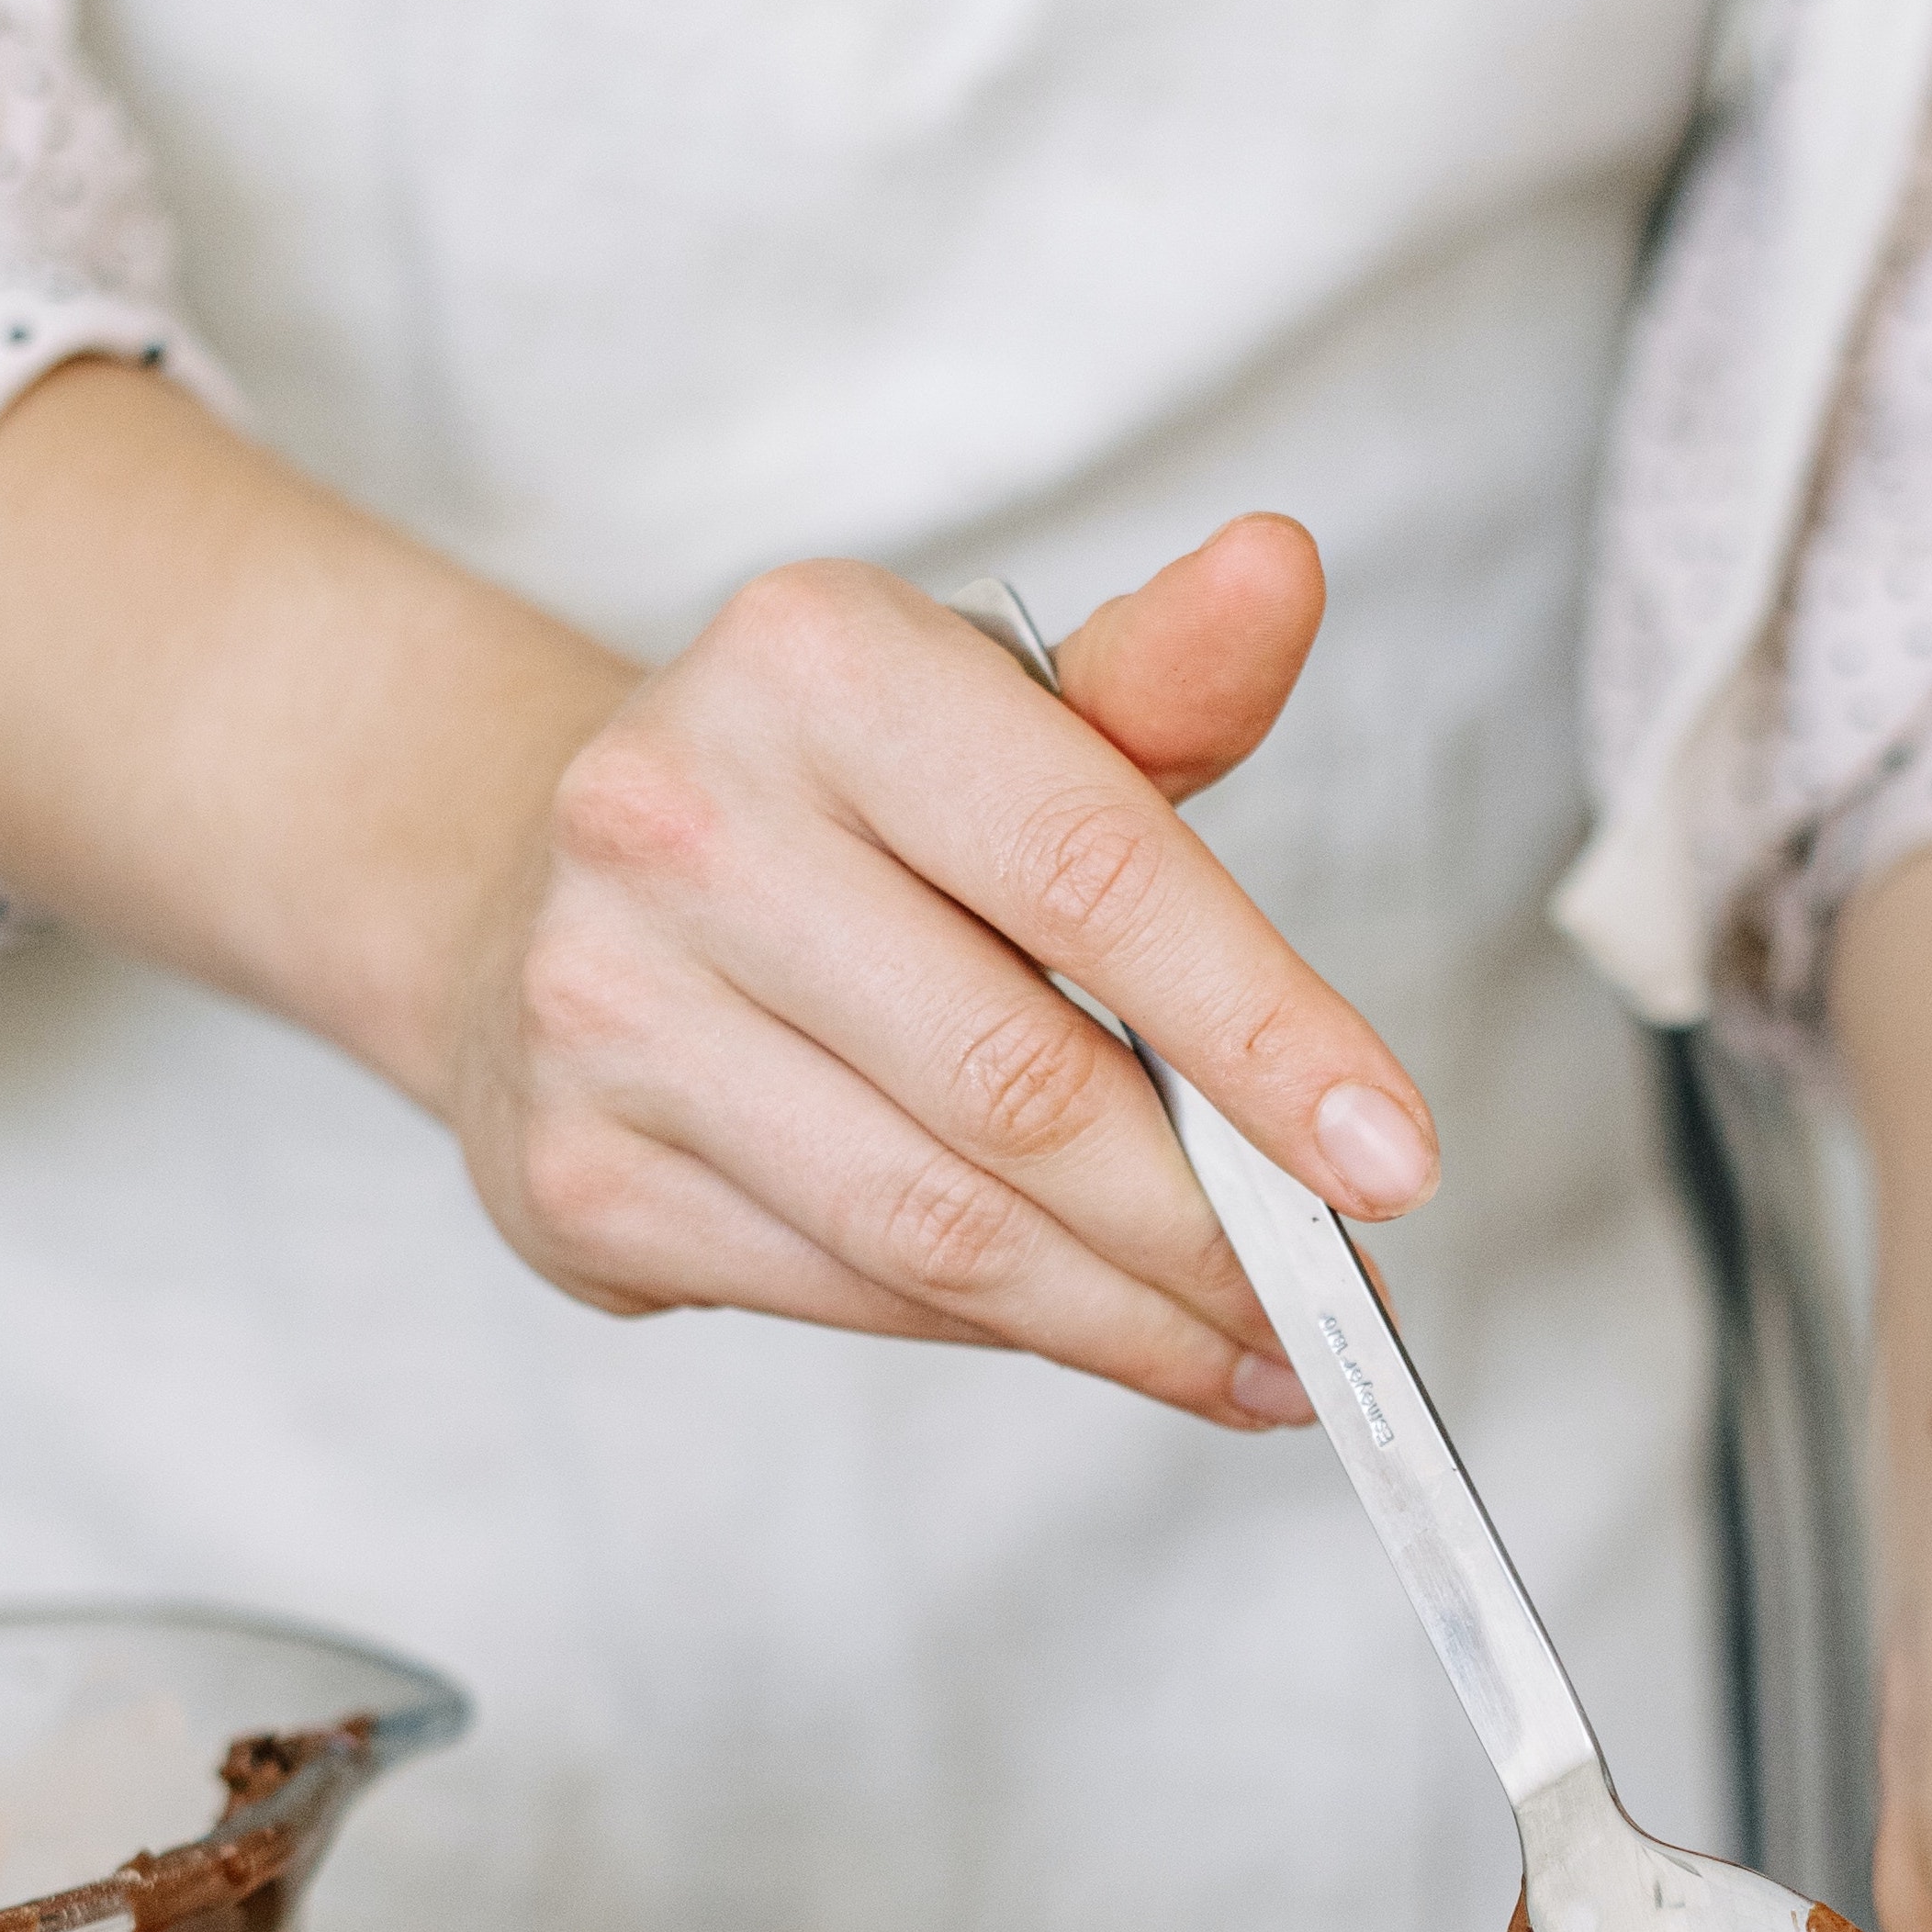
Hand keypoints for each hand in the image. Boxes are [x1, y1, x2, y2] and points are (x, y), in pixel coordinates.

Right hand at [440, 512, 1434, 1424]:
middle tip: (1334, 1306)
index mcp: (816, 664)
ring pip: (941, 1227)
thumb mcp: (997, 716)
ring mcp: (605, 1007)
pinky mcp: (577, 1177)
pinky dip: (1004, 1330)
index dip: (1266, 1037)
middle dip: (1210, 1229)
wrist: (538, 897)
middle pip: (1023, 1088)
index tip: (1394, 1165)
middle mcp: (679, 819)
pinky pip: (851, 1293)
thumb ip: (1157, 682)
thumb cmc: (840, 821)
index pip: (1096, 875)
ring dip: (1130, 1319)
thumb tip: (1286, 573)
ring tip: (1259, 1359)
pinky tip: (1102, 1335)